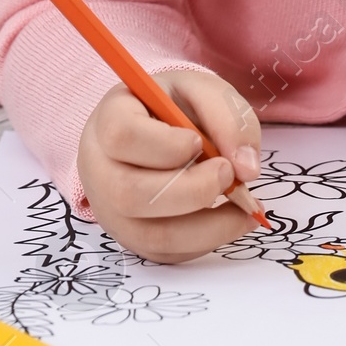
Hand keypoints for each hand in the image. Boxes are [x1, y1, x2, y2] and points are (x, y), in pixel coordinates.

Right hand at [76, 69, 263, 263]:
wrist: (156, 128)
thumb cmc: (176, 107)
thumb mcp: (204, 91)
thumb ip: (229, 118)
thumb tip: (246, 169)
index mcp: (109, 118)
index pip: (122, 136)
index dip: (166, 145)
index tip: (198, 141)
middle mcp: (99, 168)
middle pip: (130, 194)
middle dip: (192, 190)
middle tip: (228, 173)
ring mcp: (110, 209)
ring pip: (151, 235)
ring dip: (207, 226)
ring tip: (243, 205)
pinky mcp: (131, 238)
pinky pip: (167, 254)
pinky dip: (206, 241)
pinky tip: (229, 218)